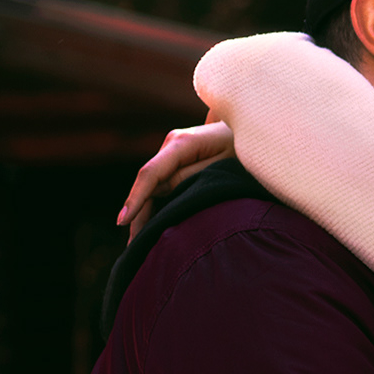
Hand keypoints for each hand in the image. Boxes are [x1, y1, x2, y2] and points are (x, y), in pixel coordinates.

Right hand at [117, 120, 235, 240]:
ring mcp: (173, 149)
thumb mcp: (223, 164)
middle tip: (133, 248)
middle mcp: (172, 143)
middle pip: (147, 183)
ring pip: (152, 184)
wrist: (251, 125)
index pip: (150, 174)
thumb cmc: (242, 145)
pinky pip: (162, 181)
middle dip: (137, 214)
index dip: (135, 199)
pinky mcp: (178, 156)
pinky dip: (155, 201)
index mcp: (182, 143)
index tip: (122, 221)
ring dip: (144, 211)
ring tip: (139, 244)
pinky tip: (151, 225)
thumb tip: (164, 190)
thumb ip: (192, 177)